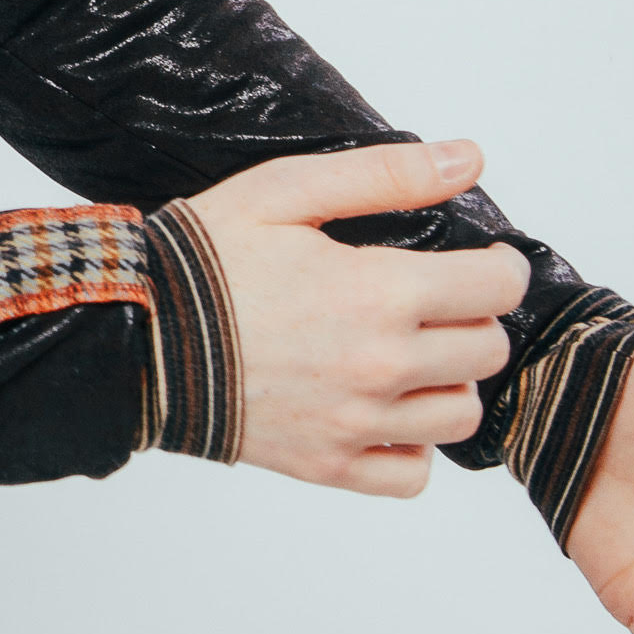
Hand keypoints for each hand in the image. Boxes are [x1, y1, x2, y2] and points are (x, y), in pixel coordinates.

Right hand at [183, 134, 527, 494]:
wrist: (133, 335)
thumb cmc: (204, 260)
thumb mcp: (287, 191)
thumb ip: (386, 174)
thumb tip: (469, 159)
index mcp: (381, 293)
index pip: (500, 287)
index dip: (499, 267)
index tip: (478, 263)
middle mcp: (382, 366)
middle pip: (488, 350)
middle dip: (471, 319)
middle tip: (429, 304)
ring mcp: (356, 423)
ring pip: (459, 414)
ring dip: (446, 382)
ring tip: (406, 357)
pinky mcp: (328, 465)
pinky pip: (412, 474)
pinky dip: (410, 446)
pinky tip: (382, 410)